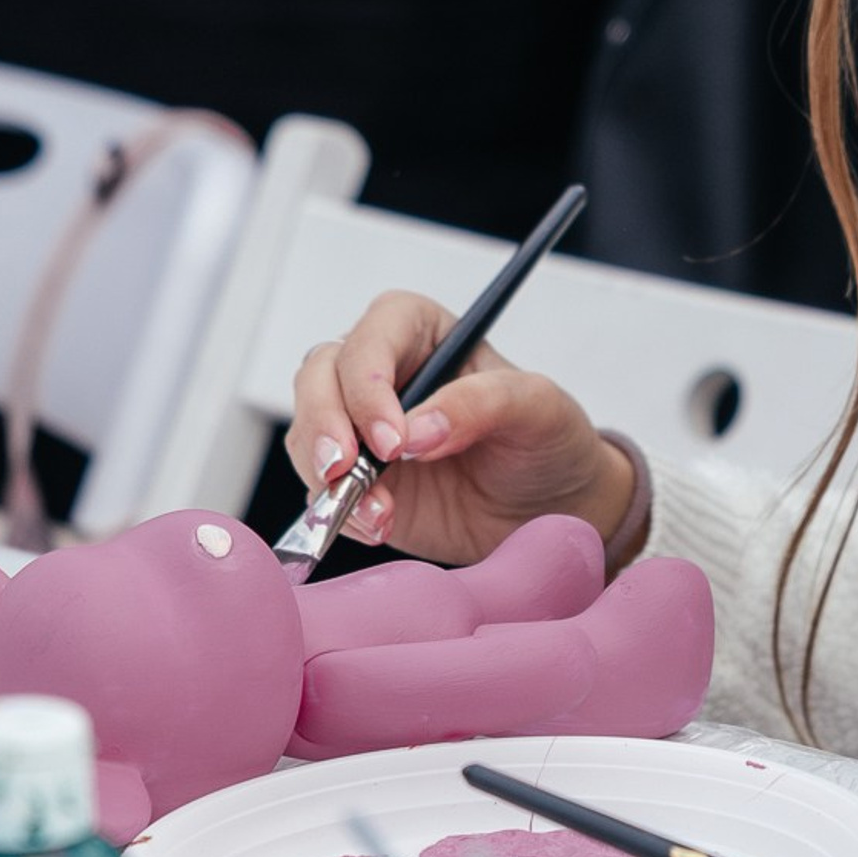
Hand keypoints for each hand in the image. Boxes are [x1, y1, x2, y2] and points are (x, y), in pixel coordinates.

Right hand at [286, 291, 637, 566]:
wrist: (549, 509)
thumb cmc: (548, 440)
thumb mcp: (537, 409)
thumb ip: (482, 404)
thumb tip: (418, 429)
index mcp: (425, 331)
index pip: (376, 332)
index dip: (369, 382)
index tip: (392, 439)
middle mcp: (384, 370)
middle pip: (320, 374)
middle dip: (324, 423)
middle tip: (348, 472)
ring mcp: (361, 425)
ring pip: (308, 430)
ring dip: (329, 476)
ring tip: (381, 514)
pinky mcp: (355, 477)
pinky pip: (319, 486)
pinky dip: (336, 510)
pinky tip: (379, 525)